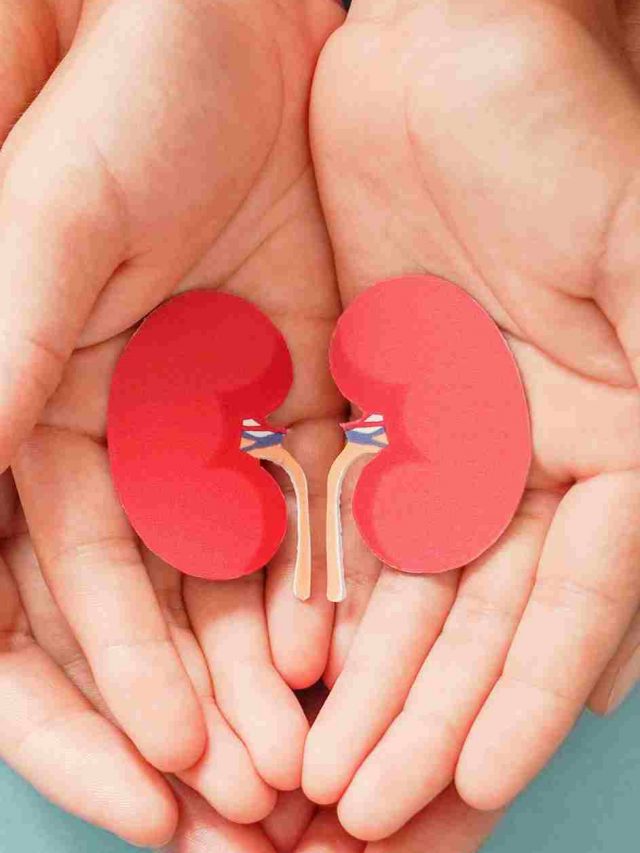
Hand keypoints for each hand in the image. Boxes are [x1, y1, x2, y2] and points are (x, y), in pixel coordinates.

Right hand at [0, 0, 343, 842]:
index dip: (88, 703)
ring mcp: (212, 432)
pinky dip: (320, 590)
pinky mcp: (295, 400)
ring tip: (298, 768)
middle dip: (187, 721)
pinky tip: (337, 660)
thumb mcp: (37, 233)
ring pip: (231, 586)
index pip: (44, 607)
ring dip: (257, 681)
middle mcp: (122, 449)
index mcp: (37, 427)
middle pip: (145, 622)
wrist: (219, 44)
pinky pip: (309, 515)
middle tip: (239, 812)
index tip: (146, 783)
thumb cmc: (115, 115)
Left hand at [305, 0, 639, 839]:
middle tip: (367, 815)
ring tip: (319, 778)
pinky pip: (331, 522)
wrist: (445, 59)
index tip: (470, 788)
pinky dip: (312, 599)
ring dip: (364, 686)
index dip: (522, 699)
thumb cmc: (563, 135)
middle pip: (476, 623)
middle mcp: (526, 464)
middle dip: (425, 721)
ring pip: (398, 592)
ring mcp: (442, 444)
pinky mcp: (362, 409)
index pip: (569, 606)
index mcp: (615, 445)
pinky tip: (286, 672)